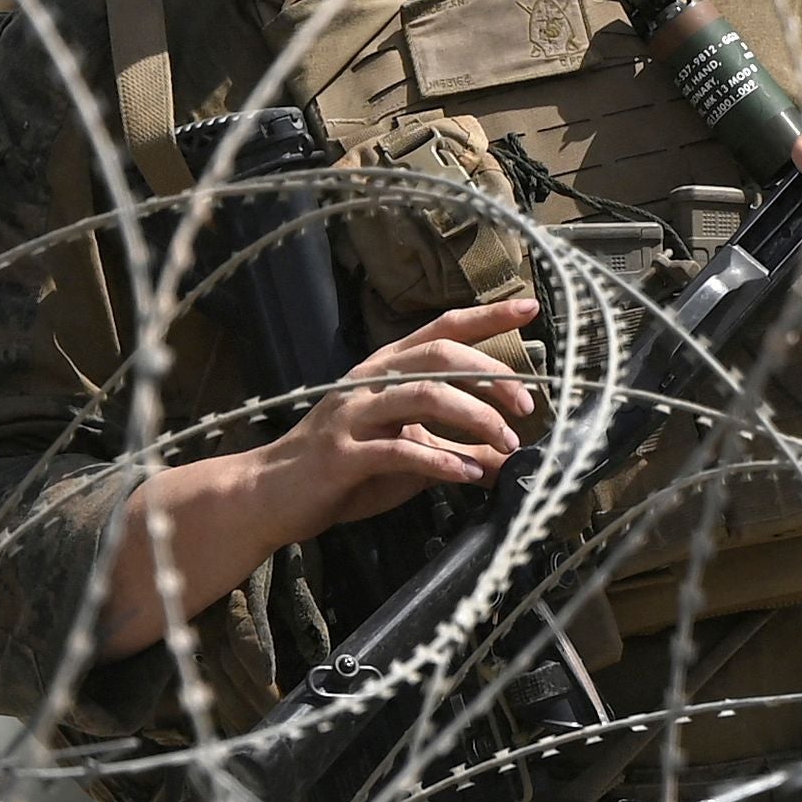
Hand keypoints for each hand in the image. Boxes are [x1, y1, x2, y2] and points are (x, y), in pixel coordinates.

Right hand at [256, 296, 537, 537]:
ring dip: (475, 417)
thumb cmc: (344, 470)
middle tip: (526, 405)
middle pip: (440, 357)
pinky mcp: (343, 454)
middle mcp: (370, 381)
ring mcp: (354, 415)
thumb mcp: (408, 455)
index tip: (530, 308)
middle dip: (491, 376)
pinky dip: (441, 461)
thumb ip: (455, 450)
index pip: (442, 330)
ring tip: (506, 443)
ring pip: (424, 396)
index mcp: (385, 370)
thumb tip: (507, 459)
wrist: (272, 493)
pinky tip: (468, 474)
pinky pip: (399, 450)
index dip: (487, 317)